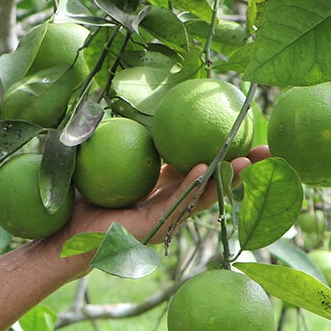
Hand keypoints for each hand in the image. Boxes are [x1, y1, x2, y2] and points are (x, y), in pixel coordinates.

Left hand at [60, 150, 267, 251]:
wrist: (63, 231)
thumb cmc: (82, 193)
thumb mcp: (112, 158)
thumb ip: (130, 139)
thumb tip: (135, 99)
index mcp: (162, 186)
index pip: (200, 165)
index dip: (223, 151)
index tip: (247, 134)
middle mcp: (168, 202)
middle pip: (212, 182)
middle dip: (241, 168)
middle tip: (267, 151)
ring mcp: (164, 217)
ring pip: (202, 195)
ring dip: (226, 179)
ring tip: (248, 161)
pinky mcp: (151, 227)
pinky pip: (176, 204)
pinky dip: (192, 186)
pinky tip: (205, 168)